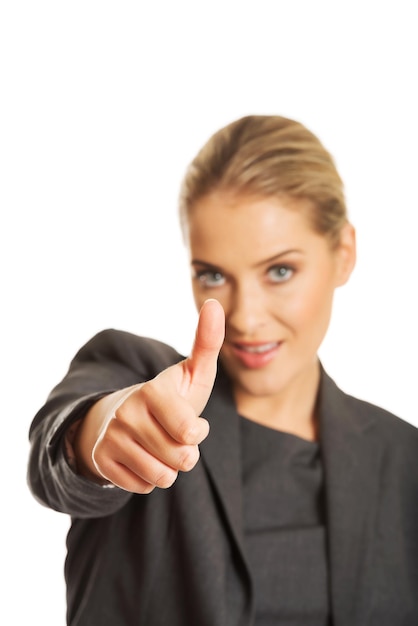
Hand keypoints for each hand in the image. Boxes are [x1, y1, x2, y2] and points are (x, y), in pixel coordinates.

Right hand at [74, 299, 224, 492]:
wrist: (120, 415)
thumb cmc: (169, 397)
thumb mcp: (191, 373)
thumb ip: (208, 343)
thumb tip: (216, 304)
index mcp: (152, 391)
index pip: (189, 433)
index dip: (197, 433)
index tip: (191, 423)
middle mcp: (127, 413)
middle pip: (180, 459)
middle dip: (185, 453)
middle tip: (173, 436)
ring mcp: (111, 438)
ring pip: (162, 477)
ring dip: (168, 467)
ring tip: (158, 446)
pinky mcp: (101, 461)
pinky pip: (142, 487)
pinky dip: (148, 477)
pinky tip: (141, 456)